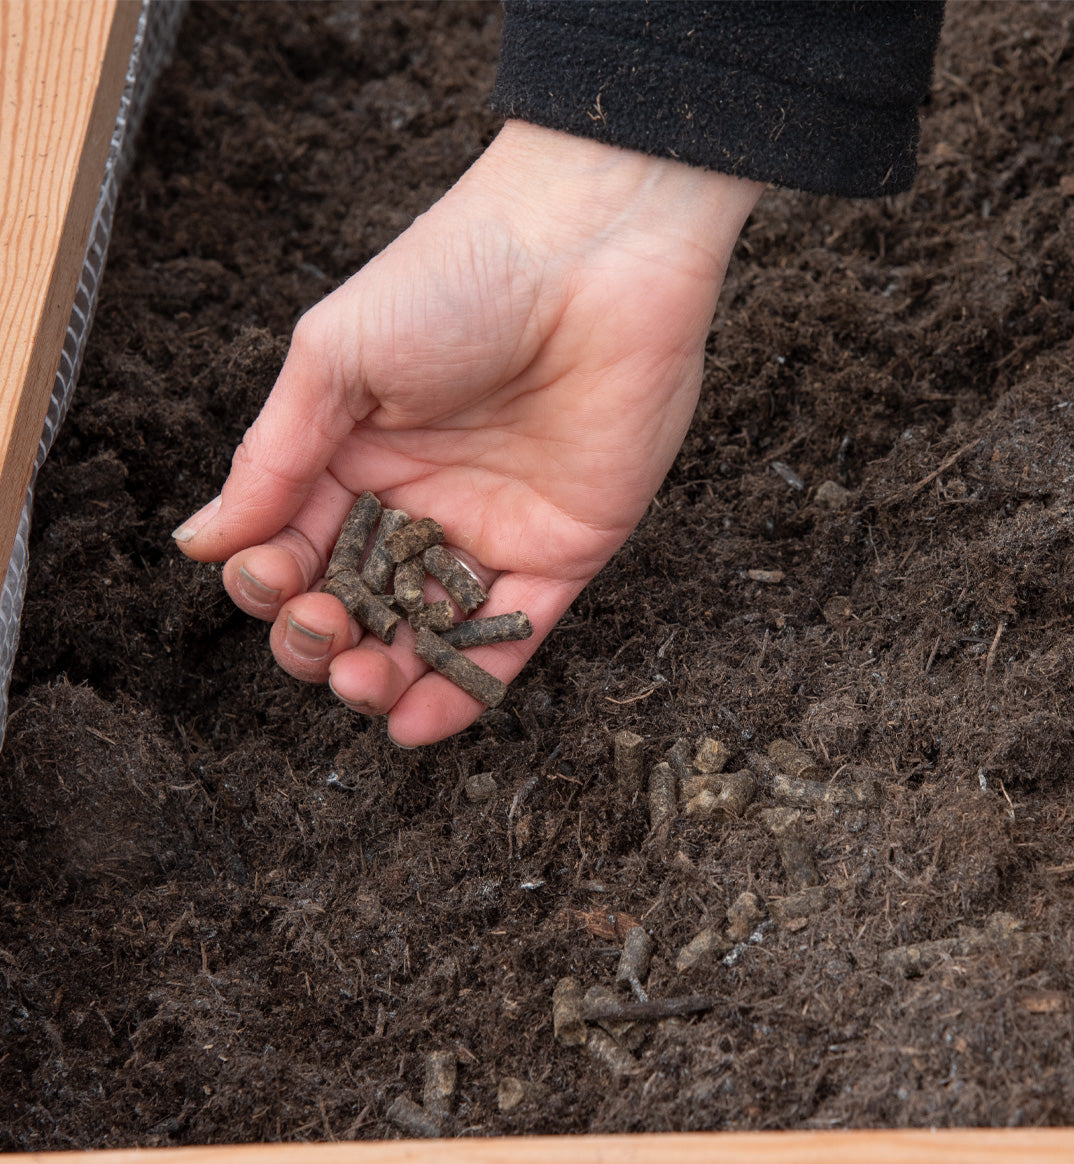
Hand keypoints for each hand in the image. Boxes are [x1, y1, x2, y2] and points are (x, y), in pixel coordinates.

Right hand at [172, 120, 762, 745]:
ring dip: (385, 678)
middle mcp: (417, 502)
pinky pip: (510, 639)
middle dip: (322, 638)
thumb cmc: (455, 282)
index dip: (270, 580)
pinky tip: (417, 723)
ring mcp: (490, 532)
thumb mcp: (335, 359)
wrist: (593, 252)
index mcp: (353, 455)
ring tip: (363, 686)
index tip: (268, 579)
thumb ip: (273, 460)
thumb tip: (200, 542)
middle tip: (323, 637)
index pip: (293, 546)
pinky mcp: (562, 553)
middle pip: (355, 603)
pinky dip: (466, 688)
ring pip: (426, 635)